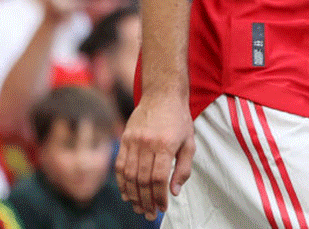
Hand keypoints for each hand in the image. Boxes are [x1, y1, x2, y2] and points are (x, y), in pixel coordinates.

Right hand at [116, 91, 195, 218]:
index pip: (159, 179)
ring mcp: (134, 141)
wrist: (162, 94)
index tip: (162, 208)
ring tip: (138, 208)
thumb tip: (174, 192)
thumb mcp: (189, 142)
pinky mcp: (125, 139)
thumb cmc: (179, 119)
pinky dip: (122, 183)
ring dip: (133, 195)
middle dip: (146, 201)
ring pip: (129, 176)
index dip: (159, 197)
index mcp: (166, 145)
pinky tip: (126, 194)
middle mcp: (148, 144)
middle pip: (143, 180)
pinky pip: (120, 166)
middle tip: (149, 214)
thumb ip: (184, 168)